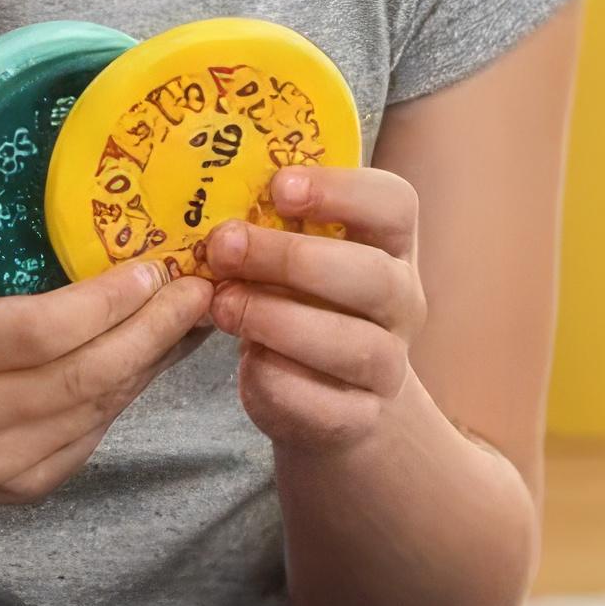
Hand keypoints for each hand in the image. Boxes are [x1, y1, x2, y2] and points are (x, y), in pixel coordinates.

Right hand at [0, 252, 212, 512]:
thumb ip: (2, 263)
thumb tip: (101, 227)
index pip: (44, 329)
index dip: (110, 300)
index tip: (155, 268)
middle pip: (86, 374)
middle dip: (155, 330)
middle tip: (198, 290)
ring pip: (99, 408)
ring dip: (151, 362)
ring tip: (187, 320)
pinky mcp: (16, 490)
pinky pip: (91, 436)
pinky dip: (122, 394)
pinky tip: (146, 360)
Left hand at [203, 163, 428, 459]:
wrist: (332, 397)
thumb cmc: (302, 306)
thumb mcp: (294, 259)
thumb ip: (270, 228)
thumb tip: (202, 195)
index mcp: (390, 246)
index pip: (394, 204)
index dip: (341, 190)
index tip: (279, 186)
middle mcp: (402, 302)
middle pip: (372, 276)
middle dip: (292, 259)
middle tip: (225, 247)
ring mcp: (389, 365)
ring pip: (352, 344)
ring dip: (278, 321)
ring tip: (221, 306)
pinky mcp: (361, 419)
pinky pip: (324, 404)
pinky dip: (278, 381)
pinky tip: (247, 361)